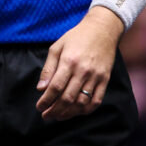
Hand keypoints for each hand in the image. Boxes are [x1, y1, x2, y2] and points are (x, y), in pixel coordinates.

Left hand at [35, 6, 123, 120]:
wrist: (101, 30)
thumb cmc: (75, 37)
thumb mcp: (56, 47)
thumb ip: (48, 68)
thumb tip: (41, 89)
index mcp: (68, 61)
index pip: (55, 87)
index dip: (46, 100)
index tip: (39, 107)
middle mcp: (83, 71)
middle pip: (67, 98)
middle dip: (55, 110)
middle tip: (46, 116)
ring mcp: (96, 76)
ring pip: (81, 102)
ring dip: (69, 113)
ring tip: (58, 116)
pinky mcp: (105, 80)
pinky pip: (96, 100)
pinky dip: (86, 110)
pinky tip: (76, 112)